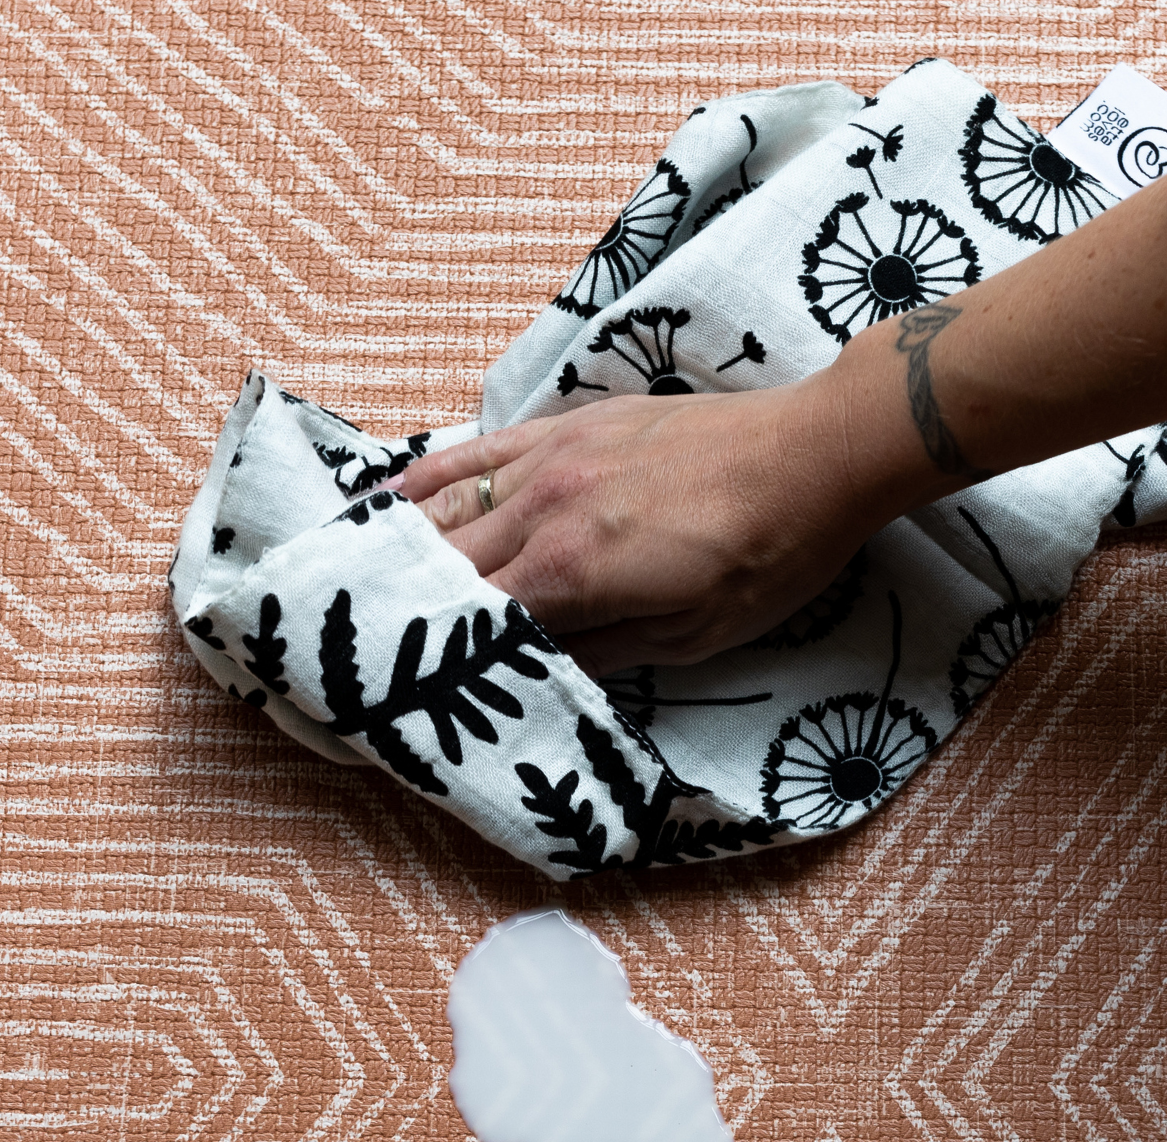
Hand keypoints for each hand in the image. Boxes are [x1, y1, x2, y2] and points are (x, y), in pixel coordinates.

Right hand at [391, 376, 879, 677]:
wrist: (815, 455)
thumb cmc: (767, 558)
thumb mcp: (692, 638)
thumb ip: (602, 656)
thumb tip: (537, 676)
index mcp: (571, 574)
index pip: (471, 624)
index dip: (426, 660)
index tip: (388, 689)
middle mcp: (543, 511)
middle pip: (444, 567)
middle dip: (400, 610)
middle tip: (354, 647)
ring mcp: (551, 460)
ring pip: (447, 507)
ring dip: (399, 548)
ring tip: (351, 583)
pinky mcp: (570, 427)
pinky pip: (480, 450)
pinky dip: (431, 477)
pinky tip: (393, 498)